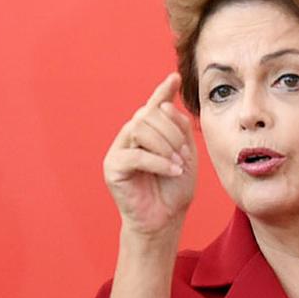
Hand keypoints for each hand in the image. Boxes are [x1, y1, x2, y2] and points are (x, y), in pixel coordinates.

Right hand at [103, 73, 197, 235]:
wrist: (165, 219)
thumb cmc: (174, 189)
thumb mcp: (186, 154)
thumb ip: (179, 128)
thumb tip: (167, 105)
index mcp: (148, 133)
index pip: (153, 106)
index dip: (162, 90)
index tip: (175, 78)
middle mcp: (130, 137)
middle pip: (148, 115)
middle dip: (172, 132)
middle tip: (184, 155)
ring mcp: (119, 150)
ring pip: (140, 129)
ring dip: (165, 145)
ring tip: (178, 164)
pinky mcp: (112, 167)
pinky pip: (136, 154)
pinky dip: (158, 162)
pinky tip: (172, 171)